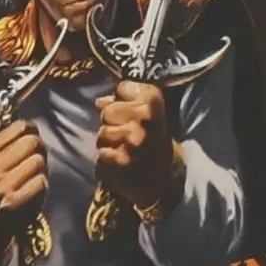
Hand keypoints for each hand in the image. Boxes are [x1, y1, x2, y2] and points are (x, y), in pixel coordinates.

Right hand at [0, 117, 48, 260]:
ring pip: (38, 161)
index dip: (32, 135)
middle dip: (39, 152)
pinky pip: (41, 182)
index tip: (29, 147)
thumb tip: (30, 125)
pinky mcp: (9, 202)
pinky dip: (42, 188)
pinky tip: (33, 194)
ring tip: (32, 181)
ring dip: (42, 172)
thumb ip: (8, 143)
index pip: (21, 126)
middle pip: (32, 142)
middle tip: (34, 166)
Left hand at [95, 79, 175, 213]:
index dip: (123, 100)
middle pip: (106, 111)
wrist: (166, 176)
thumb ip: (124, 100)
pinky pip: (101, 155)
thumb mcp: (148, 113)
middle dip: (112, 123)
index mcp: (153, 101)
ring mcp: (133, 140)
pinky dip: (107, 161)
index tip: (134, 112)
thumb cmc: (153, 139)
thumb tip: (99, 101)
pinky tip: (121, 163)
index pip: (121, 88)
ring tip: (125, 150)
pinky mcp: (121, 160)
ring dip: (108, 143)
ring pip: (102, 134)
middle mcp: (145, 118)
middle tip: (129, 135)